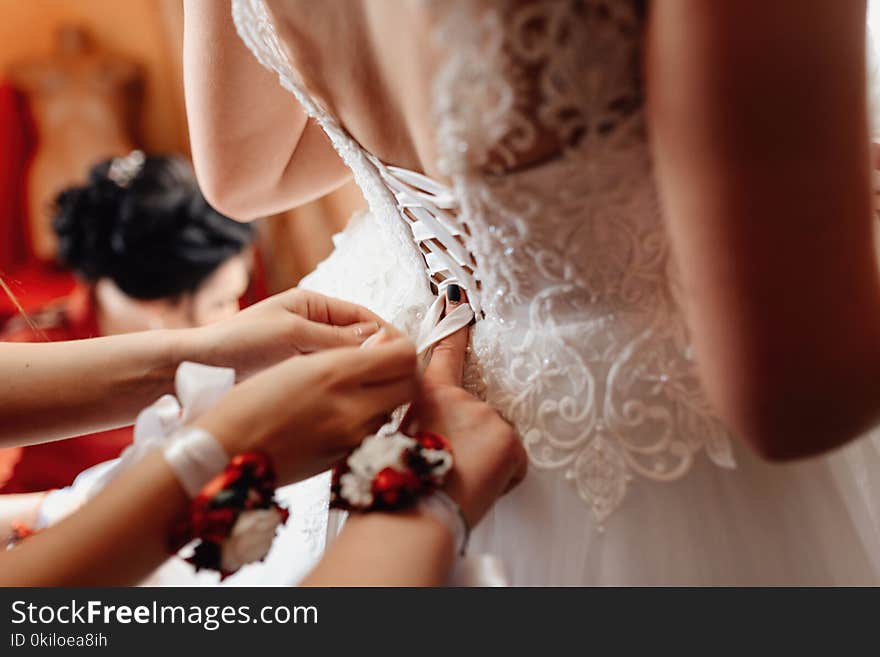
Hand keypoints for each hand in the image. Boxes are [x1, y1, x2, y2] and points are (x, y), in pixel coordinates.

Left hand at [176, 288, 388, 378]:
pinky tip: (355, 403)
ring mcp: (309, 354)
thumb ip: (336, 340)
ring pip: (350, 363)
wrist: (195, 370)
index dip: (388, 334)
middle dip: (379, 355)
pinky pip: (334, 382)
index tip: (406, 354)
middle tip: (399, 378)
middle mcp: (315, 328)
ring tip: (380, 391)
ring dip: (364, 374)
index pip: (365, 316)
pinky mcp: (301, 379)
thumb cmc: (237, 343)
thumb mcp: (291, 335)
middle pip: (362, 340)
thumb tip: (380, 344)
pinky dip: (347, 389)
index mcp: (313, 306)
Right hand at [194, 333, 418, 484]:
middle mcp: (352, 408)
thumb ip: (345, 352)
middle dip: (402, 371)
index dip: (400, 344)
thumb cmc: (247, 403)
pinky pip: (372, 433)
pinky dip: (365, 420)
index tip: (386, 342)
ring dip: (383, 396)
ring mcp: (352, 439)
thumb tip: (380, 343)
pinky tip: (337, 414)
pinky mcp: (346, 460)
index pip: (404, 354)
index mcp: (337, 374)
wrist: (222, 455)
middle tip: (381, 365)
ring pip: (392, 409)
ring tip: (352, 390)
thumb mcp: (296, 362)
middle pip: (410, 385)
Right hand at [403, 290, 526, 525]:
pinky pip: (514, 463)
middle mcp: (461, 398)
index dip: (452, 325)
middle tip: (448, 466)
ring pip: (496, 441)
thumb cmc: (399, 485)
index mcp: (428, 395)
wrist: (414, 514)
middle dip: (471, 442)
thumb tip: (433, 433)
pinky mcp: (508, 441)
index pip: (443, 352)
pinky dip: (501, 478)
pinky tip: (477, 486)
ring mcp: (488, 417)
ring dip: (484, 461)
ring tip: (457, 480)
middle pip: (478, 417)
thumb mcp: (396, 440)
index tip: (457, 294)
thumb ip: (421, 422)